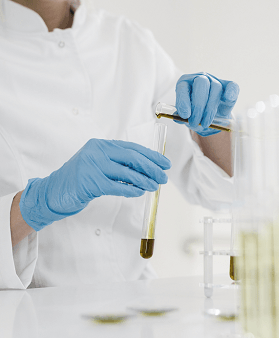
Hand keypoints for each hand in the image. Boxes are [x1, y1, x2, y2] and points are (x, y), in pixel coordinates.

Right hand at [19, 139, 170, 230]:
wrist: (54, 191)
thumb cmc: (80, 178)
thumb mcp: (99, 163)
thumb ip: (118, 162)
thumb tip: (147, 168)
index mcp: (101, 145)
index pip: (132, 148)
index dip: (151, 155)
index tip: (165, 163)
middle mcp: (97, 152)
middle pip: (132, 157)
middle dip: (152, 167)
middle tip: (164, 176)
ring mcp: (92, 167)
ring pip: (127, 173)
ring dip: (144, 180)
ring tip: (155, 186)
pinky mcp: (90, 183)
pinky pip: (117, 187)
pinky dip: (131, 190)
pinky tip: (140, 192)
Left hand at [175, 72, 238, 135]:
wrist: (208, 118)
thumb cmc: (194, 114)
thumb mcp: (186, 117)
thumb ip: (181, 117)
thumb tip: (178, 118)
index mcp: (185, 83)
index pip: (183, 88)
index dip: (183, 101)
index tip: (185, 115)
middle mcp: (199, 78)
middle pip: (201, 84)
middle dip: (198, 105)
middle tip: (195, 121)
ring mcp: (215, 81)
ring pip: (215, 88)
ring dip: (210, 108)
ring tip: (204, 123)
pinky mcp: (228, 87)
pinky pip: (232, 86)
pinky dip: (231, 92)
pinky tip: (228, 98)